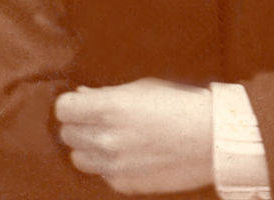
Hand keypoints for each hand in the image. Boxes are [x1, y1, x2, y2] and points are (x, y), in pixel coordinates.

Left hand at [55, 78, 212, 193]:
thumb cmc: (179, 104)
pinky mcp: (123, 184)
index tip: (79, 102)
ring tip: (109, 137)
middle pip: (67, 134)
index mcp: (110, 108)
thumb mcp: (142, 88)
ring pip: (77, 158)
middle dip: (79, 124)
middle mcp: (106, 139)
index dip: (70, 104)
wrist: (210, 138)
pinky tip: (126, 152)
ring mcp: (113, 165)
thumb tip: (83, 96)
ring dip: (87, 147)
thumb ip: (107, 94)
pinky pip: (100, 174)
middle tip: (96, 118)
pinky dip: (106, 164)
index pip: (63, 109)